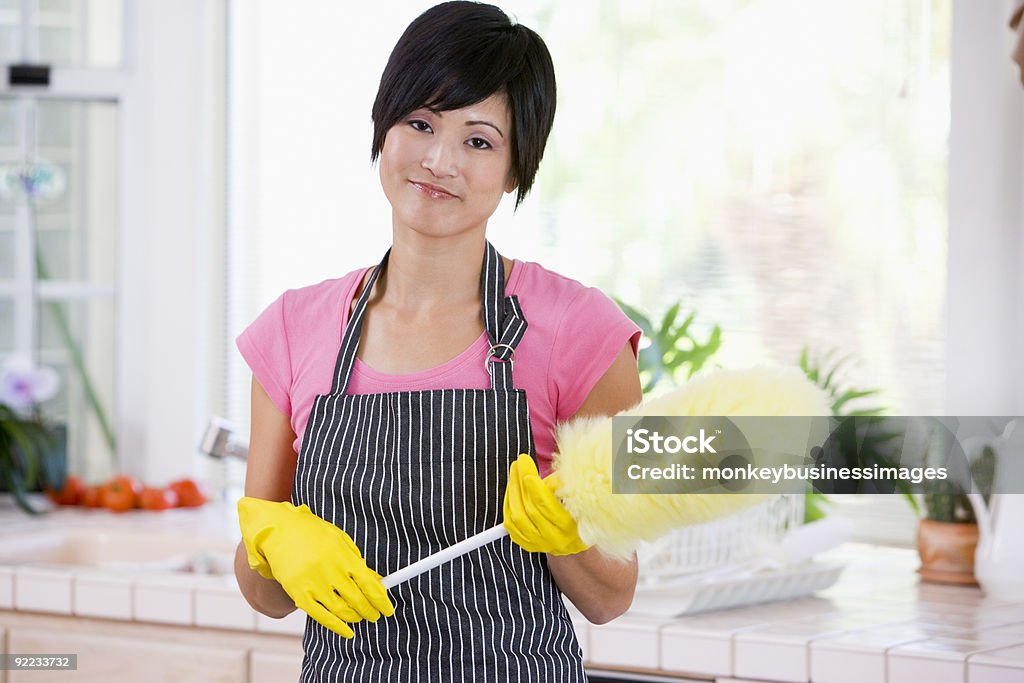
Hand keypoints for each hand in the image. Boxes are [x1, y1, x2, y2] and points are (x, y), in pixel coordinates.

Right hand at [237, 497, 394, 637]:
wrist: (277, 530)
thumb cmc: (312, 533)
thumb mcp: (340, 541)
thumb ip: (358, 562)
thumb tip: (376, 582)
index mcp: (343, 555)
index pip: (369, 584)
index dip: (381, 601)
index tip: (387, 609)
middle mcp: (329, 570)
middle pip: (357, 600)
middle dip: (370, 611)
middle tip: (375, 614)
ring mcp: (313, 583)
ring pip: (341, 611)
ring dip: (355, 618)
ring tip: (360, 617)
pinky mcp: (298, 594)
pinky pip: (321, 617)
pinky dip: (337, 627)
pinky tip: (347, 631)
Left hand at [503, 453, 588, 554]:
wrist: (577, 539)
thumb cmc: (579, 512)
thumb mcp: (577, 497)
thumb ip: (563, 484)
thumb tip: (549, 466)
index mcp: (570, 527)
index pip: (546, 505)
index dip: (534, 486)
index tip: (527, 466)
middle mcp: (554, 538)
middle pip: (529, 508)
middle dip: (520, 482)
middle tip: (518, 464)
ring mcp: (539, 543)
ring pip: (517, 516)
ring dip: (512, 491)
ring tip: (515, 473)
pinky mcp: (528, 544)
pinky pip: (510, 525)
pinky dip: (508, 504)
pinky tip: (511, 490)